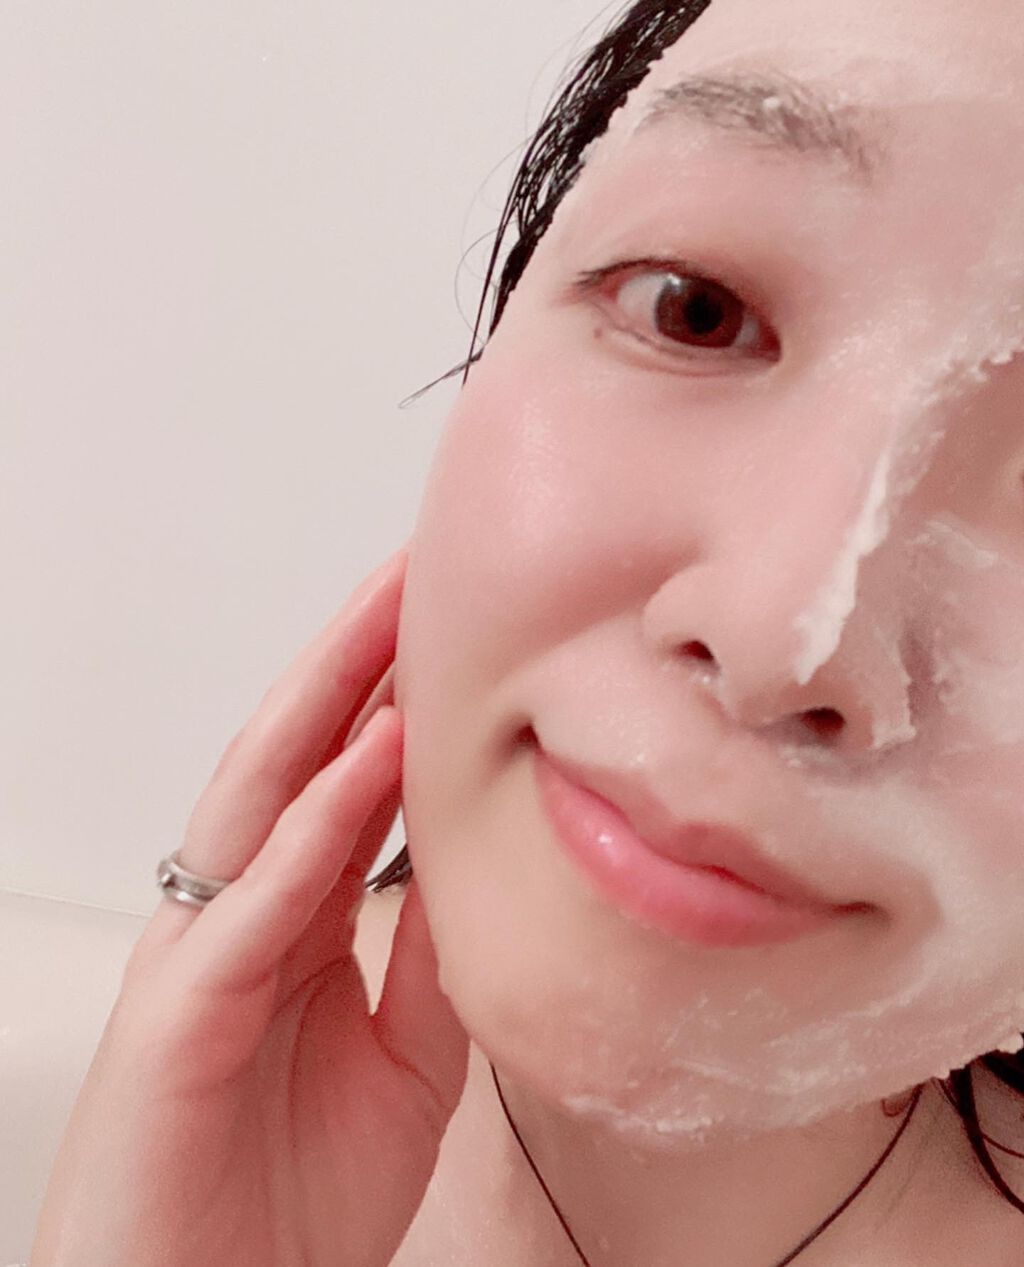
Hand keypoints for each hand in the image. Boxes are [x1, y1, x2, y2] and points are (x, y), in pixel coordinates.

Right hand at [30, 549, 469, 1266]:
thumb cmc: (290, 1198)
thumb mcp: (404, 1058)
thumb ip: (431, 958)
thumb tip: (480, 869)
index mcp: (293, 922)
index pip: (341, 781)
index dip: (391, 696)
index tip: (452, 624)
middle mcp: (240, 917)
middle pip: (295, 761)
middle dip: (352, 660)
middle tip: (413, 571)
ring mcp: (203, 957)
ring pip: (259, 802)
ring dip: (325, 705)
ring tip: (386, 618)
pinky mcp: (178, 1019)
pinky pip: (253, 908)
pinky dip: (309, 830)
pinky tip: (363, 761)